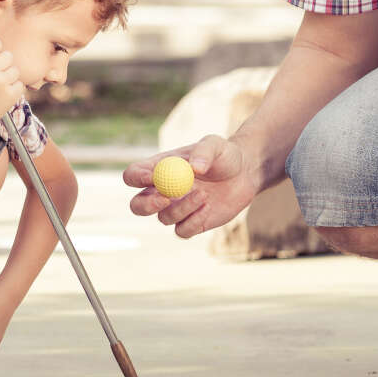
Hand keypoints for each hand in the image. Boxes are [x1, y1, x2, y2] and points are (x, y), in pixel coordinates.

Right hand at [123, 135, 257, 238]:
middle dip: (146, 205)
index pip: (133, 175)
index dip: (136, 177)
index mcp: (158, 168)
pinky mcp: (191, 223)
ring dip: (182, 208)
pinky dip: (193, 222)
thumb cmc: (224, 155)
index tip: (151, 177)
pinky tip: (208, 207)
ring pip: (163, 218)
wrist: (244, 174)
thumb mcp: (216, 145)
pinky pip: (181, 231)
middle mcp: (161, 191)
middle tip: (165, 198)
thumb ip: (204, 152)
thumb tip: (194, 167)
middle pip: (137, 205)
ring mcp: (175, 209)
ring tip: (204, 194)